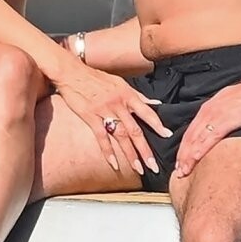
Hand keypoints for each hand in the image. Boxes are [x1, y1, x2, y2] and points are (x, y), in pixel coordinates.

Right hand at [54, 63, 170, 175]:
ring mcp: (105, 111)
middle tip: (154, 166)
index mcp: (128, 95)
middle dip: (145, 150)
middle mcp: (119, 104)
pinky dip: (108, 152)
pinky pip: (101, 137)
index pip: (147, 112)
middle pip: (135, 130)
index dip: (158, 125)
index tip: (168, 136)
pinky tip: (114, 164)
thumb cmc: (96, 77)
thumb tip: (156, 103)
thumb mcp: (120, 83)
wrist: (72, 72)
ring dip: (130, 154)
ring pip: (121, 136)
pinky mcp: (91, 117)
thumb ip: (138, 96)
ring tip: (138, 169)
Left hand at [174, 80, 240, 178]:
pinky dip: (201, 148)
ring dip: (189, 157)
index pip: (191, 132)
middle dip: (183, 157)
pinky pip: (211, 137)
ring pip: (197, 139)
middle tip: (178, 173)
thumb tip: (219, 128)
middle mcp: (208, 112)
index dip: (184, 149)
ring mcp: (216, 116)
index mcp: (208, 109)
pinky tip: (196, 158)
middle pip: (190, 138)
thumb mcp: (230, 105)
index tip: (181, 163)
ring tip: (183, 172)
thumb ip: (222, 117)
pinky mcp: (227, 120)